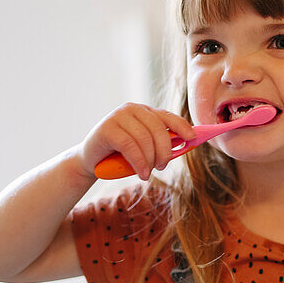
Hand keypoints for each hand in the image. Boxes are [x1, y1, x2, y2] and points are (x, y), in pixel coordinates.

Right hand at [77, 103, 195, 180]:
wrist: (91, 161)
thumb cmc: (122, 155)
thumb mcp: (144, 147)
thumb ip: (161, 143)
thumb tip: (187, 144)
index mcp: (144, 111)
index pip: (167, 116)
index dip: (181, 126)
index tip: (192, 138)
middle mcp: (132, 109)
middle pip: (158, 128)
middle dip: (164, 151)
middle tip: (162, 166)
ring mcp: (118, 116)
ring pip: (145, 139)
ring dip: (150, 160)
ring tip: (149, 173)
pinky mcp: (107, 128)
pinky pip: (130, 146)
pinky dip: (140, 163)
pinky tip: (142, 173)